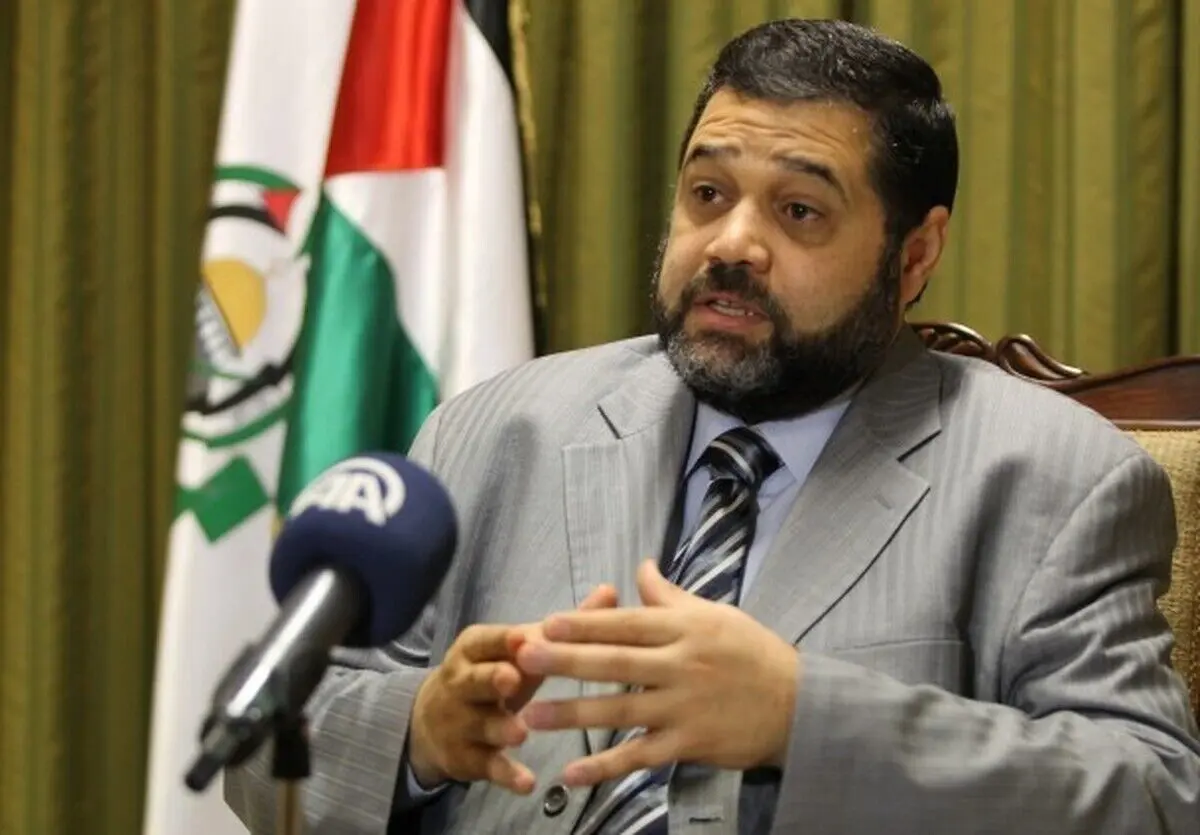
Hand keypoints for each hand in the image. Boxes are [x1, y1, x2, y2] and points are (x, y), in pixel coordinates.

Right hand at [407, 584, 618, 793]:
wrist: (432, 723)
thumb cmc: (492, 674)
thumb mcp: (521, 650)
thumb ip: (564, 626)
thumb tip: (611, 591)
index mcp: (475, 649)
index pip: (489, 641)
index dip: (507, 641)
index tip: (528, 638)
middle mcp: (462, 682)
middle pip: (476, 679)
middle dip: (492, 678)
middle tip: (512, 679)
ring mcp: (462, 722)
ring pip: (481, 723)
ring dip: (501, 727)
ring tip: (521, 732)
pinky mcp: (467, 757)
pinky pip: (488, 765)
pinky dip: (506, 773)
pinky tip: (527, 782)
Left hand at [514, 560, 798, 786]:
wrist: (799, 704)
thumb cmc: (753, 653)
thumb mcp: (716, 614)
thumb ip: (671, 597)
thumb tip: (641, 566)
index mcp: (685, 629)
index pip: (626, 623)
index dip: (585, 622)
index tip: (547, 621)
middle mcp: (681, 665)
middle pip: (615, 662)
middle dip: (567, 660)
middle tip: (526, 658)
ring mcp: (683, 707)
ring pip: (620, 710)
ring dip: (573, 714)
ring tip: (532, 716)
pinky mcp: (689, 744)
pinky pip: (640, 757)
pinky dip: (605, 766)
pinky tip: (572, 773)